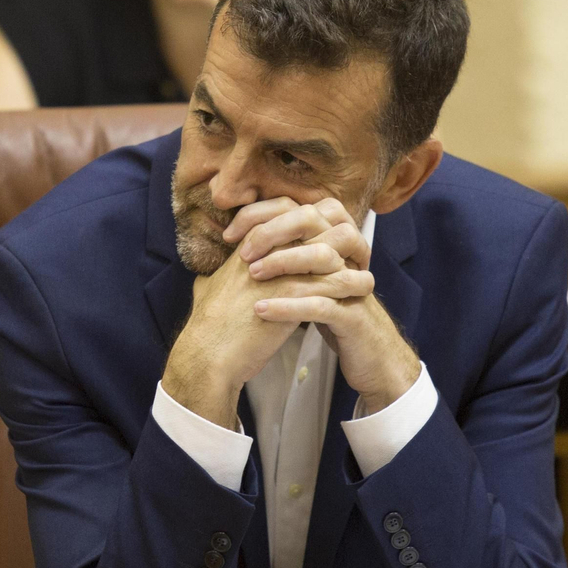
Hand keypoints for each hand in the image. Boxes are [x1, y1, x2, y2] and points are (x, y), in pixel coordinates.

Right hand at [162, 221, 373, 428]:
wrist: (208, 354)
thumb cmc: (208, 329)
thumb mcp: (205, 293)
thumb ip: (211, 281)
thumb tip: (204, 281)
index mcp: (247, 246)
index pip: (283, 212)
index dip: (311, 219)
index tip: (328, 236)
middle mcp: (264, 251)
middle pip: (309, 221)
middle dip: (336, 233)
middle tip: (354, 250)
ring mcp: (277, 270)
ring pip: (326, 250)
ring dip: (349, 260)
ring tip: (363, 272)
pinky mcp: (289, 293)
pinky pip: (331, 280)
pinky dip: (350, 284)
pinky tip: (361, 291)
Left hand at [227, 197, 419, 414]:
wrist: (374, 361)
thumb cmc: (336, 319)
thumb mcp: (314, 283)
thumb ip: (292, 261)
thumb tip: (245, 244)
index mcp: (336, 245)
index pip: (302, 208)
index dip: (265, 213)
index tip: (232, 232)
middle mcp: (348, 257)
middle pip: (314, 221)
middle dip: (274, 231)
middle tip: (244, 253)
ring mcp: (354, 285)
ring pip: (321, 257)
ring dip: (282, 262)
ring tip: (251, 275)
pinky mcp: (355, 317)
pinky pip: (321, 305)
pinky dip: (289, 306)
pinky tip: (262, 311)